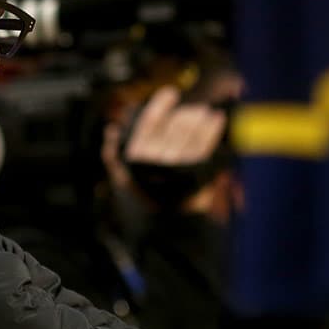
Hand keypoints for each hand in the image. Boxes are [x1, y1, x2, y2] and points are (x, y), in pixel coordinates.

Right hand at [107, 85, 230, 214]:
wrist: (167, 234)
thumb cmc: (145, 206)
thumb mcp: (122, 182)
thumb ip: (114, 156)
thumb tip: (111, 130)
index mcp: (133, 159)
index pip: (147, 123)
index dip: (160, 105)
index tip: (170, 93)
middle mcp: (153, 160)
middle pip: (172, 126)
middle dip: (184, 115)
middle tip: (193, 110)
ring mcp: (176, 167)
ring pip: (189, 133)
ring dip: (199, 119)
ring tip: (206, 113)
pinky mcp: (196, 175)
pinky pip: (205, 145)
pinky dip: (212, 130)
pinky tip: (217, 120)